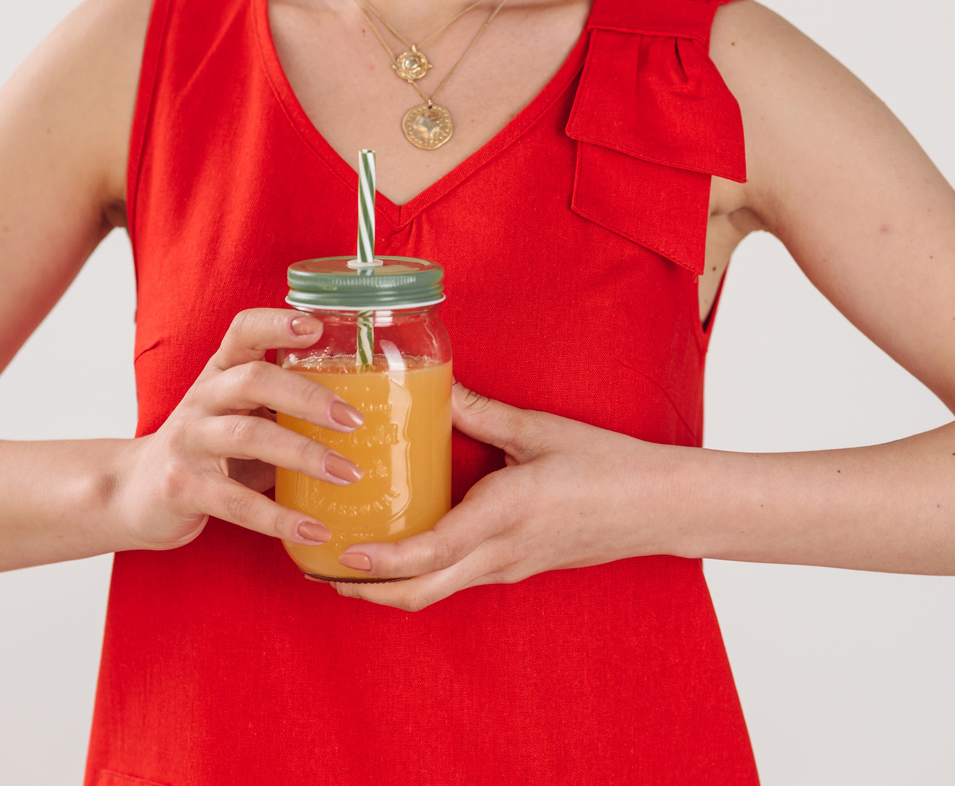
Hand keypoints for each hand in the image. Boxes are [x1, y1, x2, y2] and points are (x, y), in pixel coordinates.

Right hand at [113, 309, 365, 552]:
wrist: (137, 490)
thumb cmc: (211, 447)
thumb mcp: (241, 412)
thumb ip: (284, 403)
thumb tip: (370, 408)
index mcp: (221, 371)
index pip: (244, 330)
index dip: (278, 323)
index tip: (318, 326)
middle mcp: (204, 397)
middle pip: (254, 379)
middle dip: (309, 396)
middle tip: (355, 418)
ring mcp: (190, 440)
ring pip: (249, 436)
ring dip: (305, 455)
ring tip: (349, 474)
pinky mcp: (184, 487)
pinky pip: (236, 503)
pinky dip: (279, 517)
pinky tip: (315, 529)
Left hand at [329, 384, 688, 610]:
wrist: (657, 506)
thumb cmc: (604, 465)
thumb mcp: (539, 430)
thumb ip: (481, 413)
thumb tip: (434, 386)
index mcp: (505, 516)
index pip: (433, 551)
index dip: (383, 560)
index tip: (343, 553)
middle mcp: (501, 554)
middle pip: (422, 592)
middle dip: (367, 589)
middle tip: (322, 570)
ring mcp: (508, 568)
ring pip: (437, 593)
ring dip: (389, 587)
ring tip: (347, 565)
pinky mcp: (516, 568)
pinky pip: (458, 580)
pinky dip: (421, 575)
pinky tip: (403, 548)